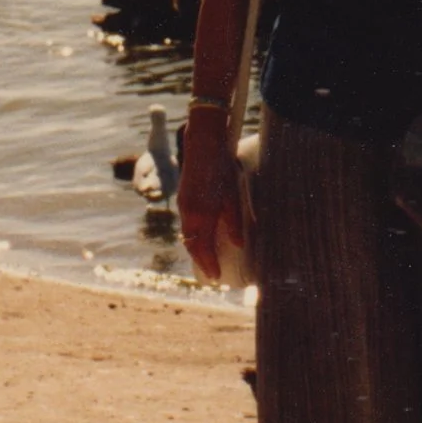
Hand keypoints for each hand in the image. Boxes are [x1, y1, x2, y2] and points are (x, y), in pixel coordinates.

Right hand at [178, 110, 242, 281]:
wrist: (202, 146)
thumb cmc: (221, 169)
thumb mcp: (232, 196)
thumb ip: (233, 222)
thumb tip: (238, 244)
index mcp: (202, 216)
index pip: (203, 249)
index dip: (209, 264)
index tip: (216, 277)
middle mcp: (189, 214)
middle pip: (192, 245)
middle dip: (201, 261)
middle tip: (211, 273)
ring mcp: (183, 206)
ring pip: (187, 235)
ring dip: (196, 249)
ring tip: (207, 259)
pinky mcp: (183, 198)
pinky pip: (185, 224)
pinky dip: (192, 236)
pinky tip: (201, 236)